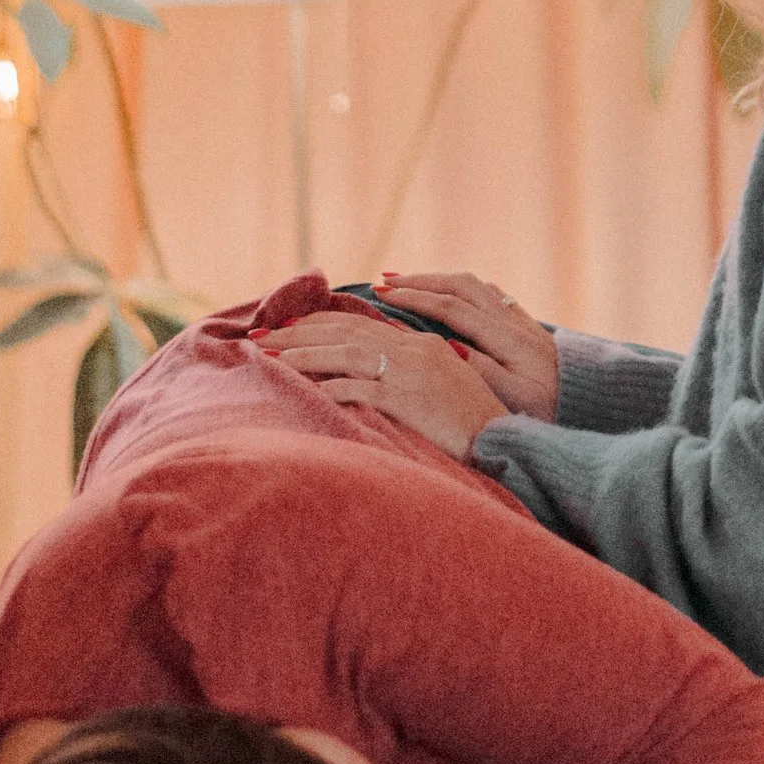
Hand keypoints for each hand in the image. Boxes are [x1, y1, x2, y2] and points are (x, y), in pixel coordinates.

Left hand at [269, 309, 500, 458]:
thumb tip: (370, 369)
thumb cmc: (472, 422)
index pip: (359, 323)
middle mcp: (412, 349)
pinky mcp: (407, 399)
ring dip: (303, 353)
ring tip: (269, 355)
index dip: (318, 322)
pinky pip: (357, 389)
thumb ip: (409, 368)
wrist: (501, 441)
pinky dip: (328, 387)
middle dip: (299, 331)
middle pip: (345, 330)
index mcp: (420, 342)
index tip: (287, 327)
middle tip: (262, 334)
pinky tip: (303, 391)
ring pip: (344, 352)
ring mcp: (409, 372)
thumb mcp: (442, 383)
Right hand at [373, 272, 561, 419]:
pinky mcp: (523, 322)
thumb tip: (445, 343)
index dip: (414, 299)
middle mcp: (511, 318)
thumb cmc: (549, 408)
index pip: (451, 307)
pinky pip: (485, 291)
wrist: (591, 400)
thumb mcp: (514, 397)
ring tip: (405, 282)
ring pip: (472, 284)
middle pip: (459, 285)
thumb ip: (480, 369)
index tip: (382, 296)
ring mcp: (518, 317)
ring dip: (437, 279)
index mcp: (506, 337)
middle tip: (382, 281)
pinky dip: (458, 286)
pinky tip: (446, 292)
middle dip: (419, 280)